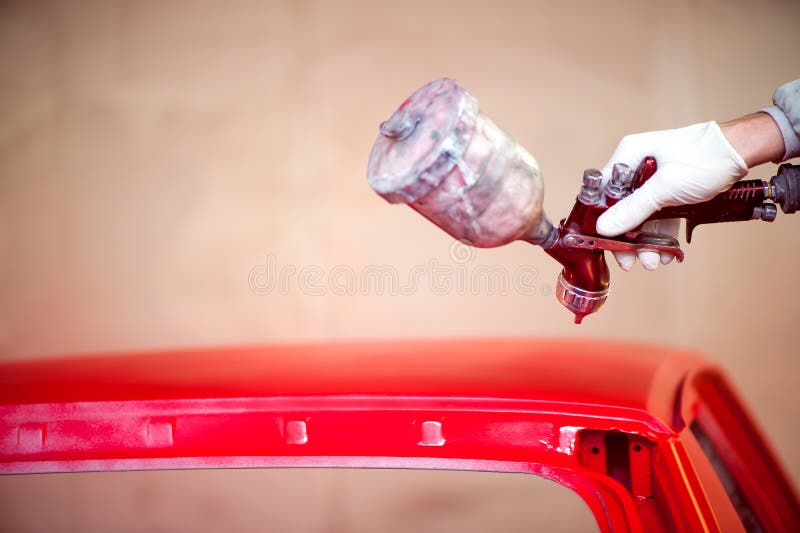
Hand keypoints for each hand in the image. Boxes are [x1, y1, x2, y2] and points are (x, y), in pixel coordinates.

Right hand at [596, 121, 747, 269]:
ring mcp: (654, 179)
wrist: (743, 152)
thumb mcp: (666, 187)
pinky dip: (661, 234)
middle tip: (630, 261)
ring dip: (646, 241)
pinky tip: (666, 251)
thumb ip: (633, 209)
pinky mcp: (669, 190)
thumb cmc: (706, 158)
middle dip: (627, 238)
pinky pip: (659, 215)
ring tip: (653, 261)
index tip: (603, 242)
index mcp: (629, 156)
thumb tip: (604, 227)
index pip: (602, 191)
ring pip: (641, 216)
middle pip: (621, 208)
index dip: (599, 218)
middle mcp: (637, 166)